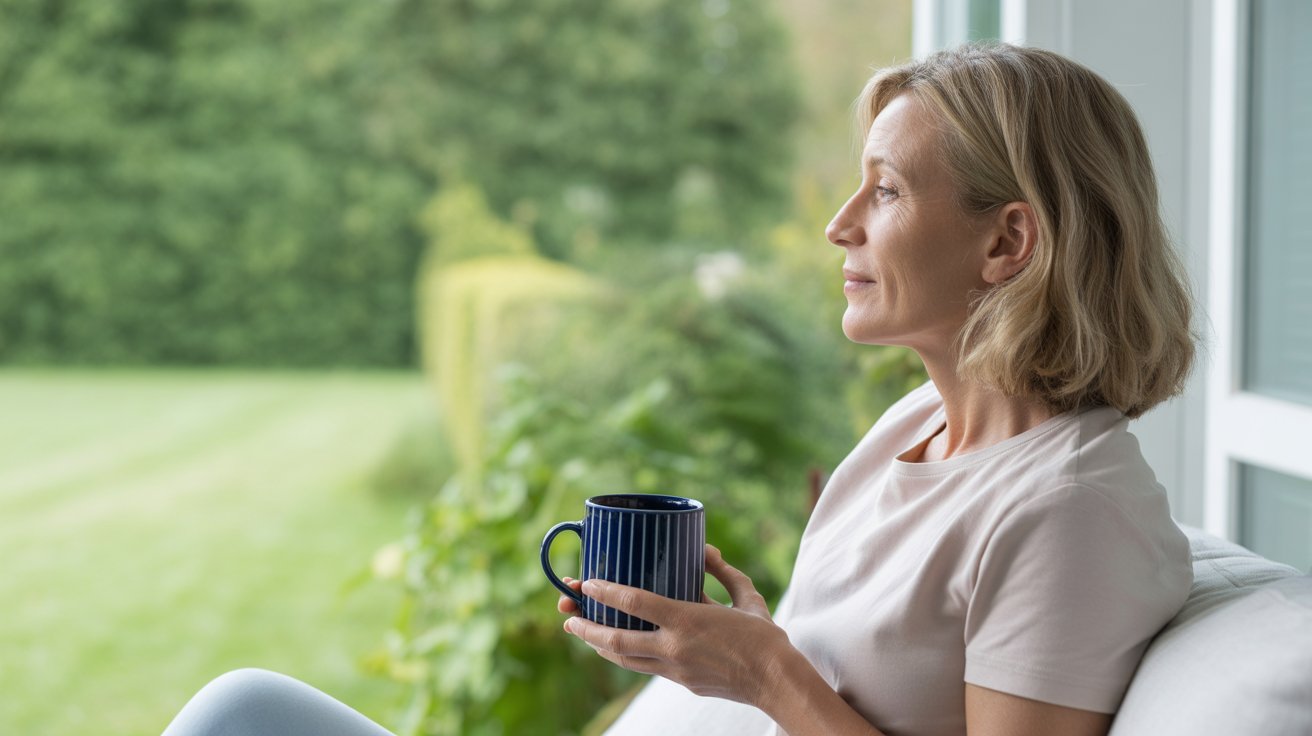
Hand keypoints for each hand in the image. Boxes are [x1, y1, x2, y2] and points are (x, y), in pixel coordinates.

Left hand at [559, 544, 793, 707]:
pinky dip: (625, 656)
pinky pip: (644, 667)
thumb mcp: (746, 595)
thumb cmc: (763, 636)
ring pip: (624, 660)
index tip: (587, 583)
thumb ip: (722, 571)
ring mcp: (675, 669)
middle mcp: (674, 648)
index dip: (606, 592)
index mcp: (687, 620)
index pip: (636, 603)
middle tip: (567, 616)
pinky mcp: (680, 682)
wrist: (775, 681)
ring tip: (580, 631)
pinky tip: (616, 646)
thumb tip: (704, 548)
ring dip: (598, 645)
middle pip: (617, 640)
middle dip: (587, 627)